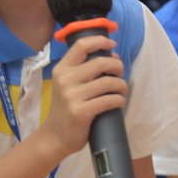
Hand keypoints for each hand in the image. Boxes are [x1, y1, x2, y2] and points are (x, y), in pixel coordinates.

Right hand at [43, 35, 127, 157]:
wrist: (55, 136)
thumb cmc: (66, 109)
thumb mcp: (68, 85)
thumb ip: (85, 70)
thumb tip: (113, 57)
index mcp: (62, 69)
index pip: (81, 45)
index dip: (100, 41)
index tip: (113, 44)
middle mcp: (65, 80)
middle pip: (101, 62)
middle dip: (118, 66)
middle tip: (120, 74)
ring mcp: (72, 96)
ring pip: (108, 82)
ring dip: (122, 85)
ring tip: (122, 90)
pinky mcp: (81, 111)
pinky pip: (109, 100)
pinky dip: (119, 100)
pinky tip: (119, 102)